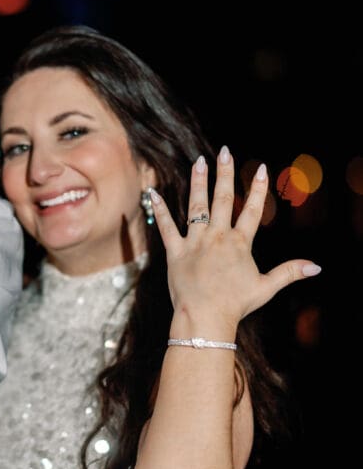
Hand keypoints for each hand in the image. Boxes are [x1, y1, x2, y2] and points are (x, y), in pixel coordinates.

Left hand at [150, 145, 320, 336]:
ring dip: (198, 182)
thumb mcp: (266, 287)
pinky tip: (152, 193)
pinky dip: (159, 210)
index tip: (262, 168)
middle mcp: (217, 237)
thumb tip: (316, 267)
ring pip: (196, 206)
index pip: (253, 210)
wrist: (205, 317)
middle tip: (225, 152)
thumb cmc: (236, 304)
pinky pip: (166, 227)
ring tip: (199, 162)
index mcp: (239, 243)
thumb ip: (289, 273)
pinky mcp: (175, 252)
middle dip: (225, 174)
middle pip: (223, 199)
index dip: (258, 189)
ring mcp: (195, 243)